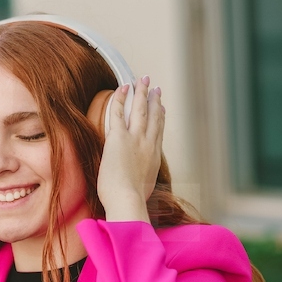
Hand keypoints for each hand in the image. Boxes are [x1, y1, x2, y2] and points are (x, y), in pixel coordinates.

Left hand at [95, 76, 163, 212]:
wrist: (127, 200)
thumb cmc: (132, 201)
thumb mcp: (144, 189)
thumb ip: (142, 181)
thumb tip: (137, 186)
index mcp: (154, 156)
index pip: (159, 131)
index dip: (161, 117)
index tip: (162, 108)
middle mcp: (148, 144)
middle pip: (154, 116)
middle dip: (154, 100)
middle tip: (155, 88)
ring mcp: (135, 139)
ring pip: (140, 109)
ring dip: (141, 93)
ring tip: (142, 80)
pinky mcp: (119, 137)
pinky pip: (119, 112)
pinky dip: (121, 98)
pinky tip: (122, 88)